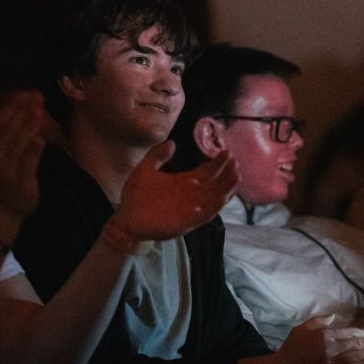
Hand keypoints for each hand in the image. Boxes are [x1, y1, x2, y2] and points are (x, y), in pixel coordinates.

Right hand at [0, 91, 45, 219]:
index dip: (12, 106)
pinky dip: (34, 150)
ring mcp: (5, 171)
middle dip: (23, 111)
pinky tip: (42, 137)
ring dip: (29, 125)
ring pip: (18, 144)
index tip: (25, 93)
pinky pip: (27, 163)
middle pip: (8, 130)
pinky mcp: (20, 183)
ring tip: (40, 110)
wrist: (0, 209)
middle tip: (38, 96)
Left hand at [113, 142, 237, 240]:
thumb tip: (171, 142)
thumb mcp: (145, 170)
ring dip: (226, 187)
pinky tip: (223, 196)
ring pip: (215, 197)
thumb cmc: (136, 197)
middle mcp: (191, 194)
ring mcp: (191, 208)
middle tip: (235, 160)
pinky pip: (206, 214)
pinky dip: (215, 206)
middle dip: (226, 172)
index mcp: (184, 182)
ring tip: (236, 174)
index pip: (206, 171)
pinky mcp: (188, 221)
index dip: (218, 162)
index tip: (227, 151)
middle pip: (215, 182)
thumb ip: (157, 155)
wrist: (127, 220)